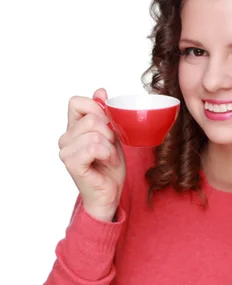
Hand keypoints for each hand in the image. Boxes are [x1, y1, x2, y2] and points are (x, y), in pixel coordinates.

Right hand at [58, 88, 125, 221]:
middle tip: (110, 149)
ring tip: (109, 158)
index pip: (76, 102)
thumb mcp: (112, 135)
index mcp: (73, 128)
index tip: (108, 124)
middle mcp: (65, 138)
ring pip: (95, 132)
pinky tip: (107, 162)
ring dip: (110, 147)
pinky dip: (107, 154)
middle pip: (91, 118)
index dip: (95, 108)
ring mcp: (66, 151)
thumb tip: (100, 91)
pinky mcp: (72, 163)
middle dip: (109, 132)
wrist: (110, 193)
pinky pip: (94, 146)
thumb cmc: (109, 168)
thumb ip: (104, 114)